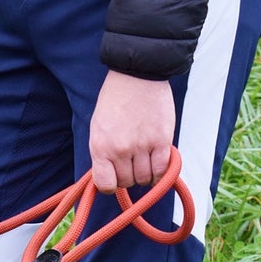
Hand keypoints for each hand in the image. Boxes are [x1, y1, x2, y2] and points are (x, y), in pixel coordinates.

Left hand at [89, 70, 175, 193]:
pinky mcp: (162, 140)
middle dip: (128, 176)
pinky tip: (157, 164)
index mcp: (101, 147)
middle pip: (127, 182)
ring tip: (144, 161)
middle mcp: (120, 150)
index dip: (110, 185)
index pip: (105, 185)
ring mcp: (142, 146)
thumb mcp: (98, 128)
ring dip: (145, 174)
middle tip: (130, 164)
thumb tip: (109, 177)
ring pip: (145, 178)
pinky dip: (161, 172)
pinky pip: (162, 170)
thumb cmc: (114, 102)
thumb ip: (102, 154)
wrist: (136, 76)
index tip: (114, 178)